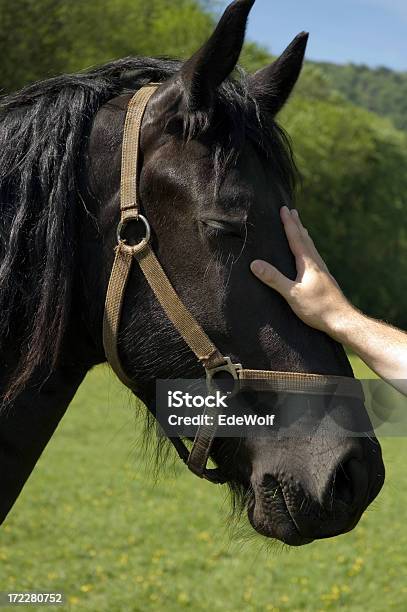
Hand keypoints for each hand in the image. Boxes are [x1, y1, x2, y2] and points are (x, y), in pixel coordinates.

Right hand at [250, 206, 352, 336]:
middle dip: (297, 224)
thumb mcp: (292, 294)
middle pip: (305, 239)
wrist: (341, 320)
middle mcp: (316, 263)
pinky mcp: (324, 280)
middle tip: (292, 211)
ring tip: (301, 227)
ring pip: (311, 247)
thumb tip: (255, 264)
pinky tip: (309, 255)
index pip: (295, 238)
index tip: (284, 209)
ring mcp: (322, 271)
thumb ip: (274, 278)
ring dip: (304, 235)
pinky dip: (309, 248)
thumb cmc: (317, 308)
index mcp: (308, 263)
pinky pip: (314, 257)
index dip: (289, 223)